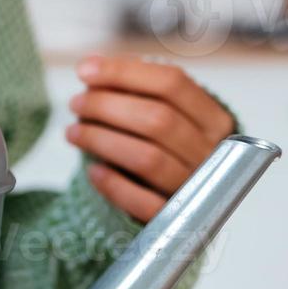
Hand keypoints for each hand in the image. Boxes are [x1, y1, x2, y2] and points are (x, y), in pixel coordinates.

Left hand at [65, 56, 236, 222]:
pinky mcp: (176, 221)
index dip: (124, 72)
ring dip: (102, 140)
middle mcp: (213, 153)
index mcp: (214, 119)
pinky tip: (92, 171)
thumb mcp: (161, 117)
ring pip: (148, 158)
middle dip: (107, 106)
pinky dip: (114, 186)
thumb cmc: (164, 152)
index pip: (173, 82)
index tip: (84, 70)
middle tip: (75, 103)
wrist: (184, 211)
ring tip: (72, 132)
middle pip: (157, 119)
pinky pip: (143, 203)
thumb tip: (92, 67)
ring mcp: (197, 189)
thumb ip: (135, 92)